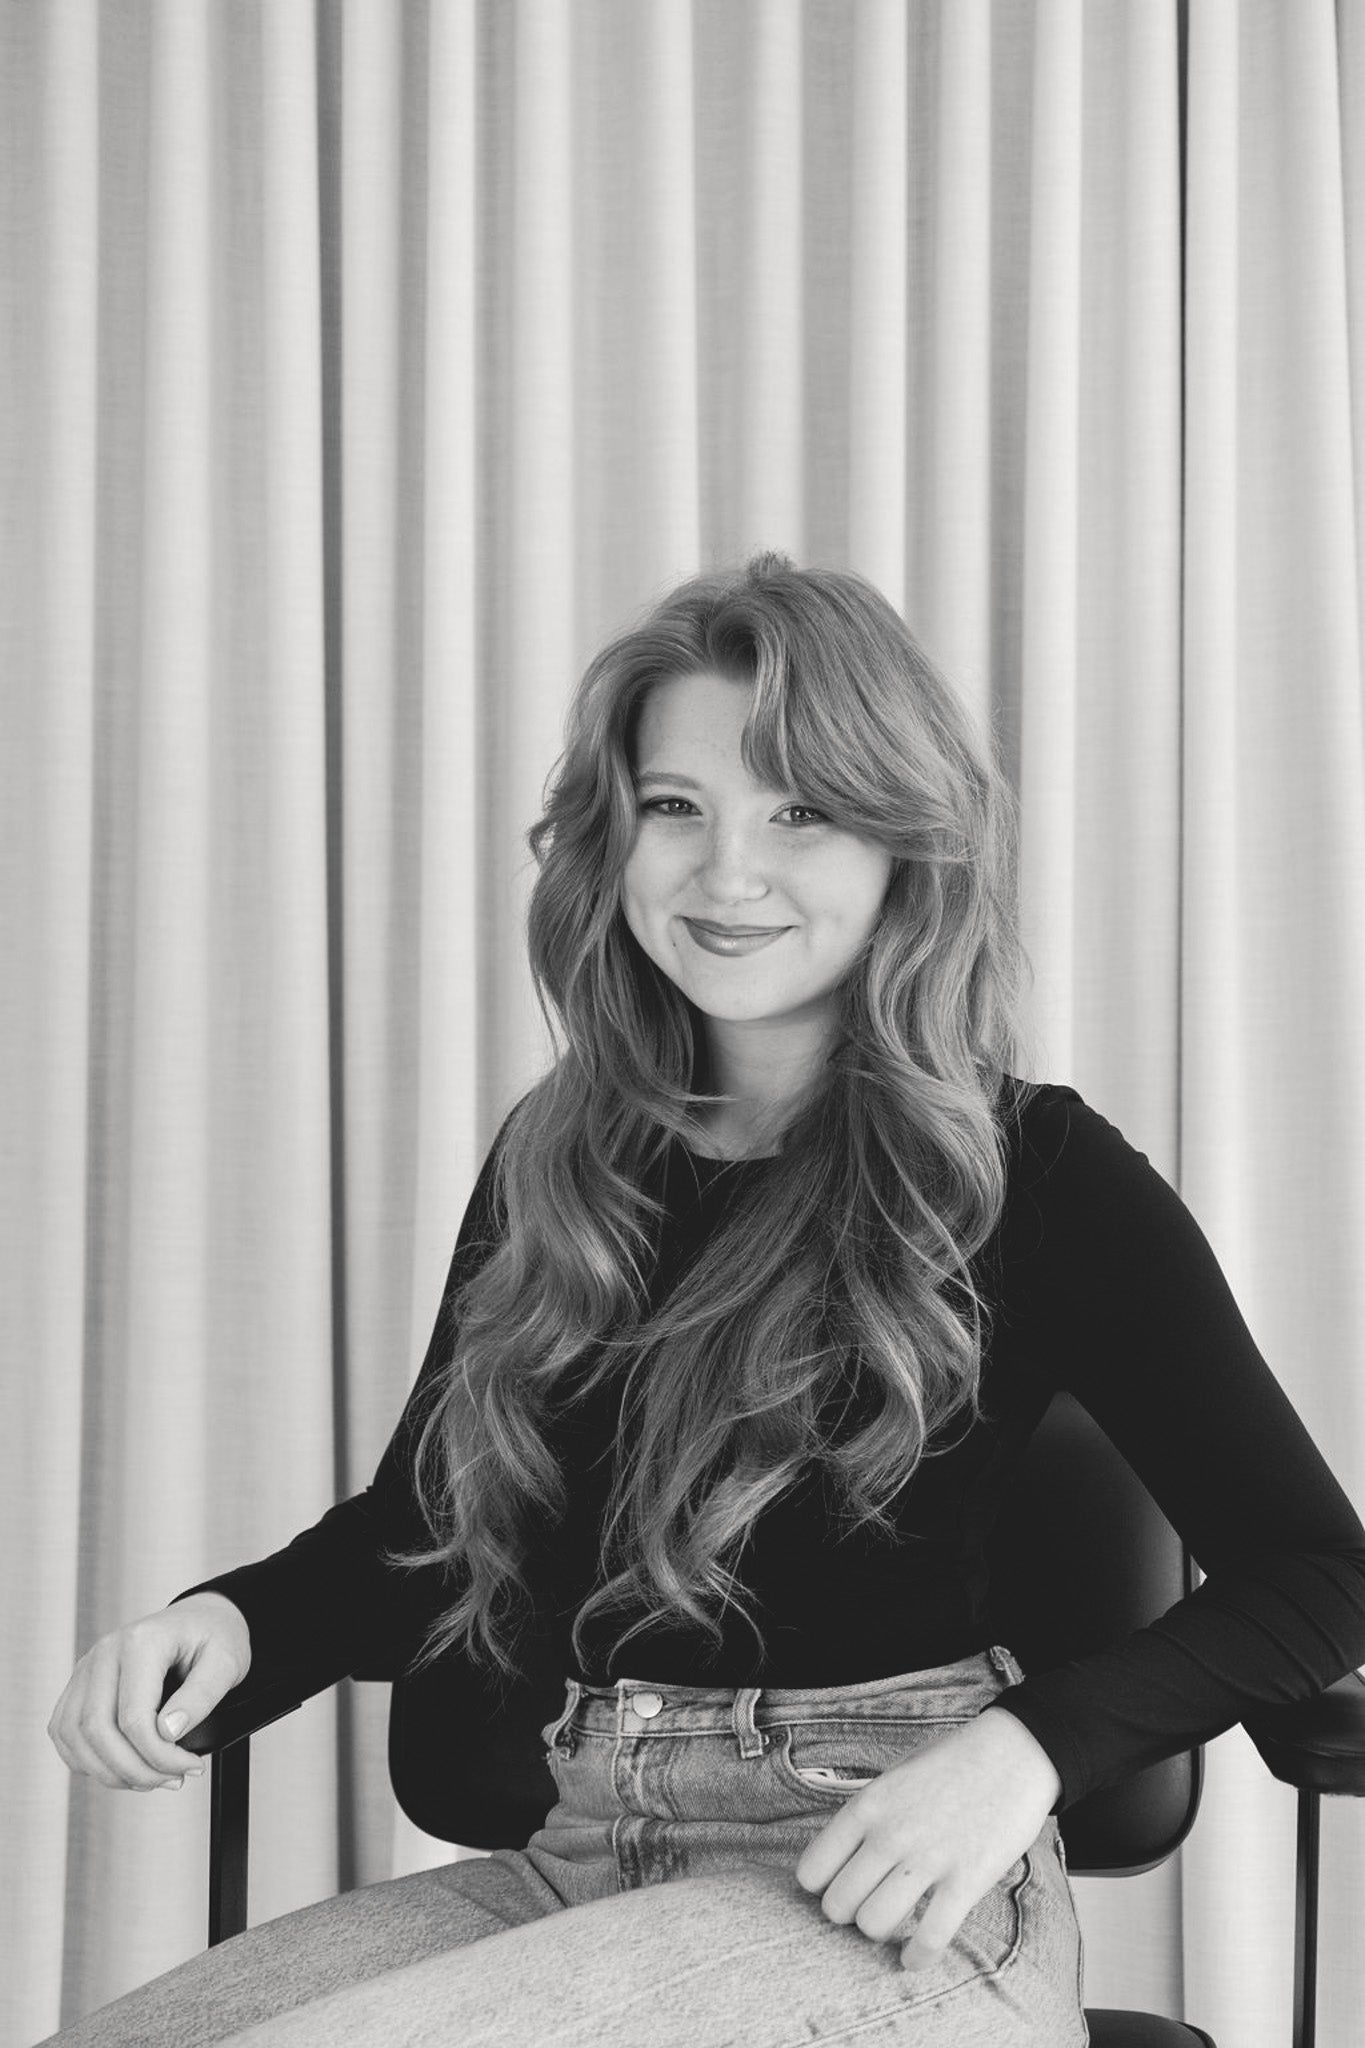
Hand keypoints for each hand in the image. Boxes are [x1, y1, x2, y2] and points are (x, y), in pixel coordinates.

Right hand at [47, 1592, 251, 1790]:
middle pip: (97, 1730)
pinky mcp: (79, 1686)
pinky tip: (125, 1767)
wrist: (201, 1620)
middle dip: (134, 1769)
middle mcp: (106, 1652)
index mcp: (142, 1641)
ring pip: (75, 1737)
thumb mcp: (227, 1662)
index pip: (134, 1718)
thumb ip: (201, 1696)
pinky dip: (89, 1761)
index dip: (160, 1756)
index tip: (191, 1766)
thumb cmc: (214, 1638)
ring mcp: (87, 1668)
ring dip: (110, 1771)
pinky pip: (65, 1734)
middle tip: (172, 1779)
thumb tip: (167, 1732)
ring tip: (151, 1777)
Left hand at [793, 1705, 1062, 1971]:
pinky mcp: (967, 1880)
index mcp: (868, 1805)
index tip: (837, 1887)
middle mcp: (890, 1833)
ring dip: (880, 1933)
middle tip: (866, 1905)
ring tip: (893, 1924)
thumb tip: (842, 1856)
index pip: (812, 1870)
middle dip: (848, 1914)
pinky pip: (929, 1938)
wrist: (1013, 1752)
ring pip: (874, 1925)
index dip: (821, 1887)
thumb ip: (868, 1814)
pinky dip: (917, 1958)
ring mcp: (928, 1858)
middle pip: (838, 1906)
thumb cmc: (951, 1762)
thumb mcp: (896, 1775)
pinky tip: (914, 1958)